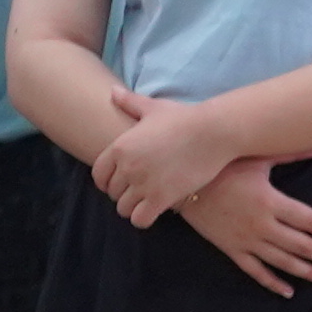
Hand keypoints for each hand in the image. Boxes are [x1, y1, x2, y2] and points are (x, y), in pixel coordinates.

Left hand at [94, 95, 245, 227]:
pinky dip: (143, 219)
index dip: (106, 182)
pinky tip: (155, 210)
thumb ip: (129, 103)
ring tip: (146, 202)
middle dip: (122, 194)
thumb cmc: (184, 118)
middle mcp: (127, 167)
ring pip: (123, 209)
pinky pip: (140, 219)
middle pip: (112, 193)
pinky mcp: (161, 198)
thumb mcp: (153, 108)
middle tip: (138, 191)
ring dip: (133, 208)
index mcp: (120, 147)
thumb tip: (111, 91)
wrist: (213, 131)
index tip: (118, 183)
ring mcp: (143, 184)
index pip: (98, 175)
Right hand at [174, 156, 311, 297]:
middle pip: (301, 245)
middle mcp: (261, 225)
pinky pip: (254, 270)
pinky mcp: (231, 249)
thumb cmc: (221, 166)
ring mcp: (245, 240)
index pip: (310, 221)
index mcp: (270, 202)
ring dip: (307, 271)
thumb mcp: (258, 157)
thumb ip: (291, 153)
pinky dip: (271, 282)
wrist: (181, 185)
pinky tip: (288, 291)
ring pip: (282, 261)